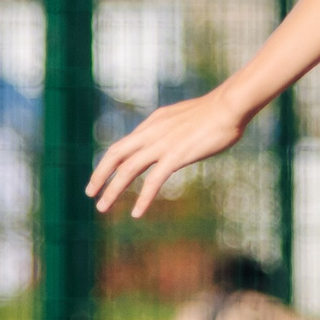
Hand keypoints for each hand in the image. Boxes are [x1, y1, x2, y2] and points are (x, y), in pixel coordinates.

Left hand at [86, 89, 251, 217]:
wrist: (230, 106)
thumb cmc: (216, 112)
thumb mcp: (186, 119)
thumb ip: (174, 130)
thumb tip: (173, 140)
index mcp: (153, 122)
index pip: (124, 144)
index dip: (109, 162)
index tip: (102, 177)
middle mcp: (152, 132)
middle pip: (116, 154)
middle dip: (100, 175)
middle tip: (90, 193)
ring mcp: (163, 144)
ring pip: (128, 169)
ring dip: (113, 190)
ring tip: (102, 207)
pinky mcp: (176, 155)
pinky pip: (154, 180)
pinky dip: (143, 197)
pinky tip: (136, 213)